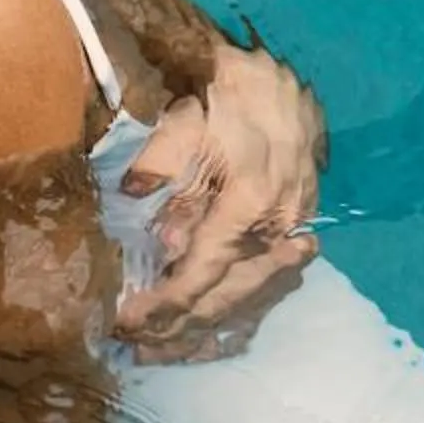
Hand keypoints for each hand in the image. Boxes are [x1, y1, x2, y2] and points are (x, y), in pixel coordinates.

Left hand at [112, 44, 324, 360]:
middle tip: (135, 348)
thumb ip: (161, 170)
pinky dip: (241, 307)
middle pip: (228, 296)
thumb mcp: (181, 121)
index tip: (127, 323)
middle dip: (179, 328)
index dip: (163, 305)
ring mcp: (293, 224)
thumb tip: (153, 230)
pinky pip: (270, 279)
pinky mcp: (296, 220)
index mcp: (248, 201)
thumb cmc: (220, 92)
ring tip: (164, 352)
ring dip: (207, 327)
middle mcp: (278, 222)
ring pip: (252, 295)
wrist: (274, 71)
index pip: (202, 273)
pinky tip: (213, 331)